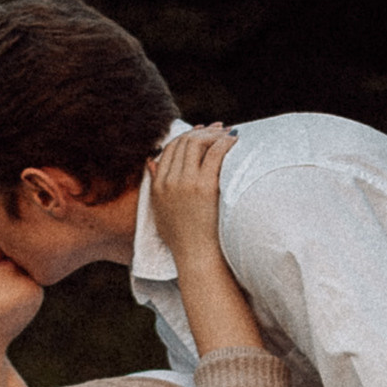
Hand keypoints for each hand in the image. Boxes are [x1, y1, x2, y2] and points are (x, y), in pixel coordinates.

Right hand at [144, 120, 236, 264]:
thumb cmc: (183, 239)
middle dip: (202, 132)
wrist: (196, 257)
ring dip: (215, 134)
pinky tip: (234, 141)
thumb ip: (155, 186)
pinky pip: (214, 154)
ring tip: (228, 133)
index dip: (187, 135)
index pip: (170, 148)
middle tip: (218, 129)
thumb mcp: (161, 212)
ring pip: (198, 144)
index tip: (201, 131)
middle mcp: (169, 181)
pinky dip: (225, 143)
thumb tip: (151, 161)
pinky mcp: (204, 187)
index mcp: (158, 186)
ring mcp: (186, 183)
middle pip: (184, 142)